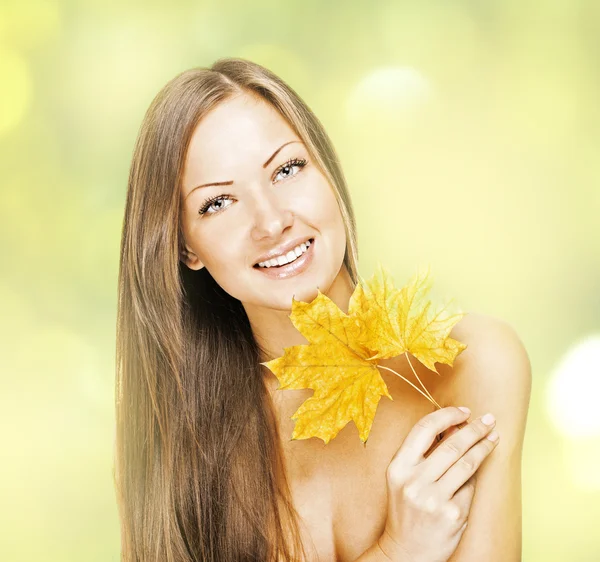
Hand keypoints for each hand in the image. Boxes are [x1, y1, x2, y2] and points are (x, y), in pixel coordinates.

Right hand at [377, 406, 499, 561]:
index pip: (424, 429)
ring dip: (484, 446)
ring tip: (494, 437)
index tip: (464, 410)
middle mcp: (414, 482)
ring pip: (467, 463)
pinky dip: (477, 474)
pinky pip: (471, 487)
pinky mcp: (453, 515)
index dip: (447, 415)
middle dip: (474, 428)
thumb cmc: (406, 508)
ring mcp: (433, 500)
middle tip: (489, 420)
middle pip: (451, 445)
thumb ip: (423, 452)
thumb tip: (452, 425)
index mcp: (398, 467)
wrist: (405, 551)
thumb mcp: (404, 477)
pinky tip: (483, 464)